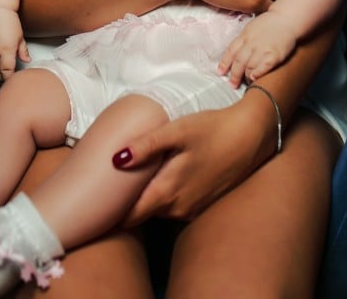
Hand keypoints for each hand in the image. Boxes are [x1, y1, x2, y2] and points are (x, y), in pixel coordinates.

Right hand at [0, 8, 30, 81]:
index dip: (9, 78)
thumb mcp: (20, 36)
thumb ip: (23, 51)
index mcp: (6, 52)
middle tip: (7, 79)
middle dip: (2, 77)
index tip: (13, 80)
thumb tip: (27, 60)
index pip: (7, 72)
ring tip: (0, 70)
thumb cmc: (10, 21)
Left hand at [116, 99, 264, 224]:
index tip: (94, 200)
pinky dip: (161, 197)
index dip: (110, 212)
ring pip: (157, 210)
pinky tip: (157, 177)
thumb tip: (115, 160)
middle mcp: (177, 208)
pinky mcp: (201, 203)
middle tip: (102, 188)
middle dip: (122, 206)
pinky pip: (173, 206)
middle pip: (141, 214)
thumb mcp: (178, 131)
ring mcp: (191, 208)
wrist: (252, 137)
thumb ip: (147, 146)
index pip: (129, 216)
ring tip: (125, 181)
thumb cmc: (212, 130)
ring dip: (143, 200)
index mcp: (167, 192)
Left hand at [217, 13, 297, 84]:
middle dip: (234, 75)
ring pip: (250, 66)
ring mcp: (263, 49)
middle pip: (239, 62)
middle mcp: (252, 43)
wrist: (287, 18)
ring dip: (246, 76)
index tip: (220, 73)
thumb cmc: (269, 24)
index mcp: (245, 36)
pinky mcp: (275, 54)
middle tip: (232, 85)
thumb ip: (243, 41)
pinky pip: (264, 67)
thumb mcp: (251, 28)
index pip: (231, 51)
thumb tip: (234, 54)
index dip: (224, 63)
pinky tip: (255, 77)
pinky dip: (258, 73)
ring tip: (247, 82)